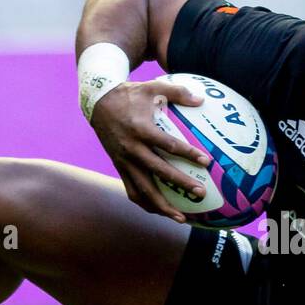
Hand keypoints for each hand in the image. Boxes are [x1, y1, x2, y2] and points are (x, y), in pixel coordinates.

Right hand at [88, 79, 210, 221]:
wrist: (97, 102)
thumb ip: (178, 92)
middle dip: (181, 184)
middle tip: (201, 192)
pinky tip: (161, 211)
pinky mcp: (119, 167)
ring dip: (162, 206)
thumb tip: (202, 100)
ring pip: (143, 189)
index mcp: (141, 129)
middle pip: (159, 172)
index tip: (206, 161)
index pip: (168, 145)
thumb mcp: (153, 87)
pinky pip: (132, 190)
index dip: (188, 154)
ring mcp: (124, 161)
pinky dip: (146, 203)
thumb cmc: (129, 93)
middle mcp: (131, 148)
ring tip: (181, 218)